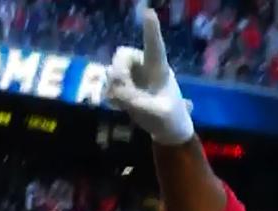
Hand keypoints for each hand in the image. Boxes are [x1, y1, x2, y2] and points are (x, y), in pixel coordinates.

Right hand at [105, 10, 193, 144]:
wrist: (167, 130)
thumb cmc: (170, 118)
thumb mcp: (158, 114)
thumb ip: (138, 102)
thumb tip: (117, 93)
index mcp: (160, 69)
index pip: (154, 47)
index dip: (151, 30)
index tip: (149, 12)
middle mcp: (144, 66)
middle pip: (122, 55)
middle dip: (118, 72)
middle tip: (121, 90)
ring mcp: (132, 75)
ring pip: (112, 70)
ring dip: (114, 86)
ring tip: (123, 103)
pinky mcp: (123, 85)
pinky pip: (107, 83)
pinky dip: (110, 94)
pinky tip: (118, 105)